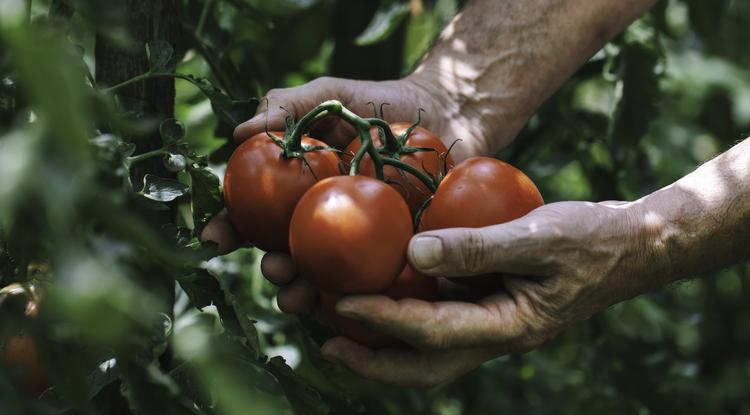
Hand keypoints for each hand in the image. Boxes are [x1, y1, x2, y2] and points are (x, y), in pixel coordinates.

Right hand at [204, 74, 489, 308]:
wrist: (448, 110)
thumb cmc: (382, 101)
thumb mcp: (329, 94)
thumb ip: (286, 106)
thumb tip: (237, 135)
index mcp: (300, 189)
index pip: (256, 214)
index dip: (231, 228)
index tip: (214, 241)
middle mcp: (325, 219)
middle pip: (288, 253)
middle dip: (272, 269)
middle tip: (273, 269)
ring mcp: (362, 238)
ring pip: (326, 275)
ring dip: (305, 291)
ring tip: (300, 296)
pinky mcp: (400, 250)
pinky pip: (376, 278)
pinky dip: (360, 294)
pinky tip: (350, 302)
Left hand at [319, 201, 673, 385]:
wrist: (630, 246)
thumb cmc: (592, 239)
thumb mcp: (539, 236)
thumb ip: (480, 247)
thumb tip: (413, 253)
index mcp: (509, 327)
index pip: (432, 334)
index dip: (382, 322)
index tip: (338, 305)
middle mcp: (496, 334)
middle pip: (425, 366)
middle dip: (373, 361)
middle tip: (326, 342)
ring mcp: (493, 322)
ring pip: (430, 347)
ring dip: (385, 339)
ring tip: (340, 318)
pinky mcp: (491, 303)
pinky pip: (442, 317)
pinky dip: (408, 311)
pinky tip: (386, 284)